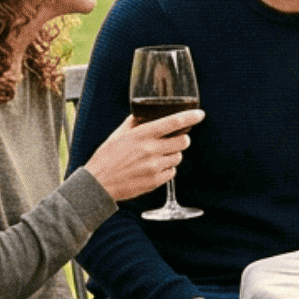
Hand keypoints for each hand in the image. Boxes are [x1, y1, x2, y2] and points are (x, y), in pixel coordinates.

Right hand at [84, 109, 203, 199]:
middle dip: (181, 139)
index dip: (190, 117)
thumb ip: (134, 123)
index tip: (199, 115)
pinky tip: (154, 167)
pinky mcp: (155, 181)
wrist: (98, 184)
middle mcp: (151, 150)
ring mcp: (154, 167)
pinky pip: (172, 172)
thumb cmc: (106, 157)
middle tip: (173, 140)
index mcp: (142, 135)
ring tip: (157, 156)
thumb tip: (145, 114)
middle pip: (183, 141)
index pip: (173, 123)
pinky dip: (167, 169)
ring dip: (172, 155)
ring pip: (178, 157)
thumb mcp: (118, 135)